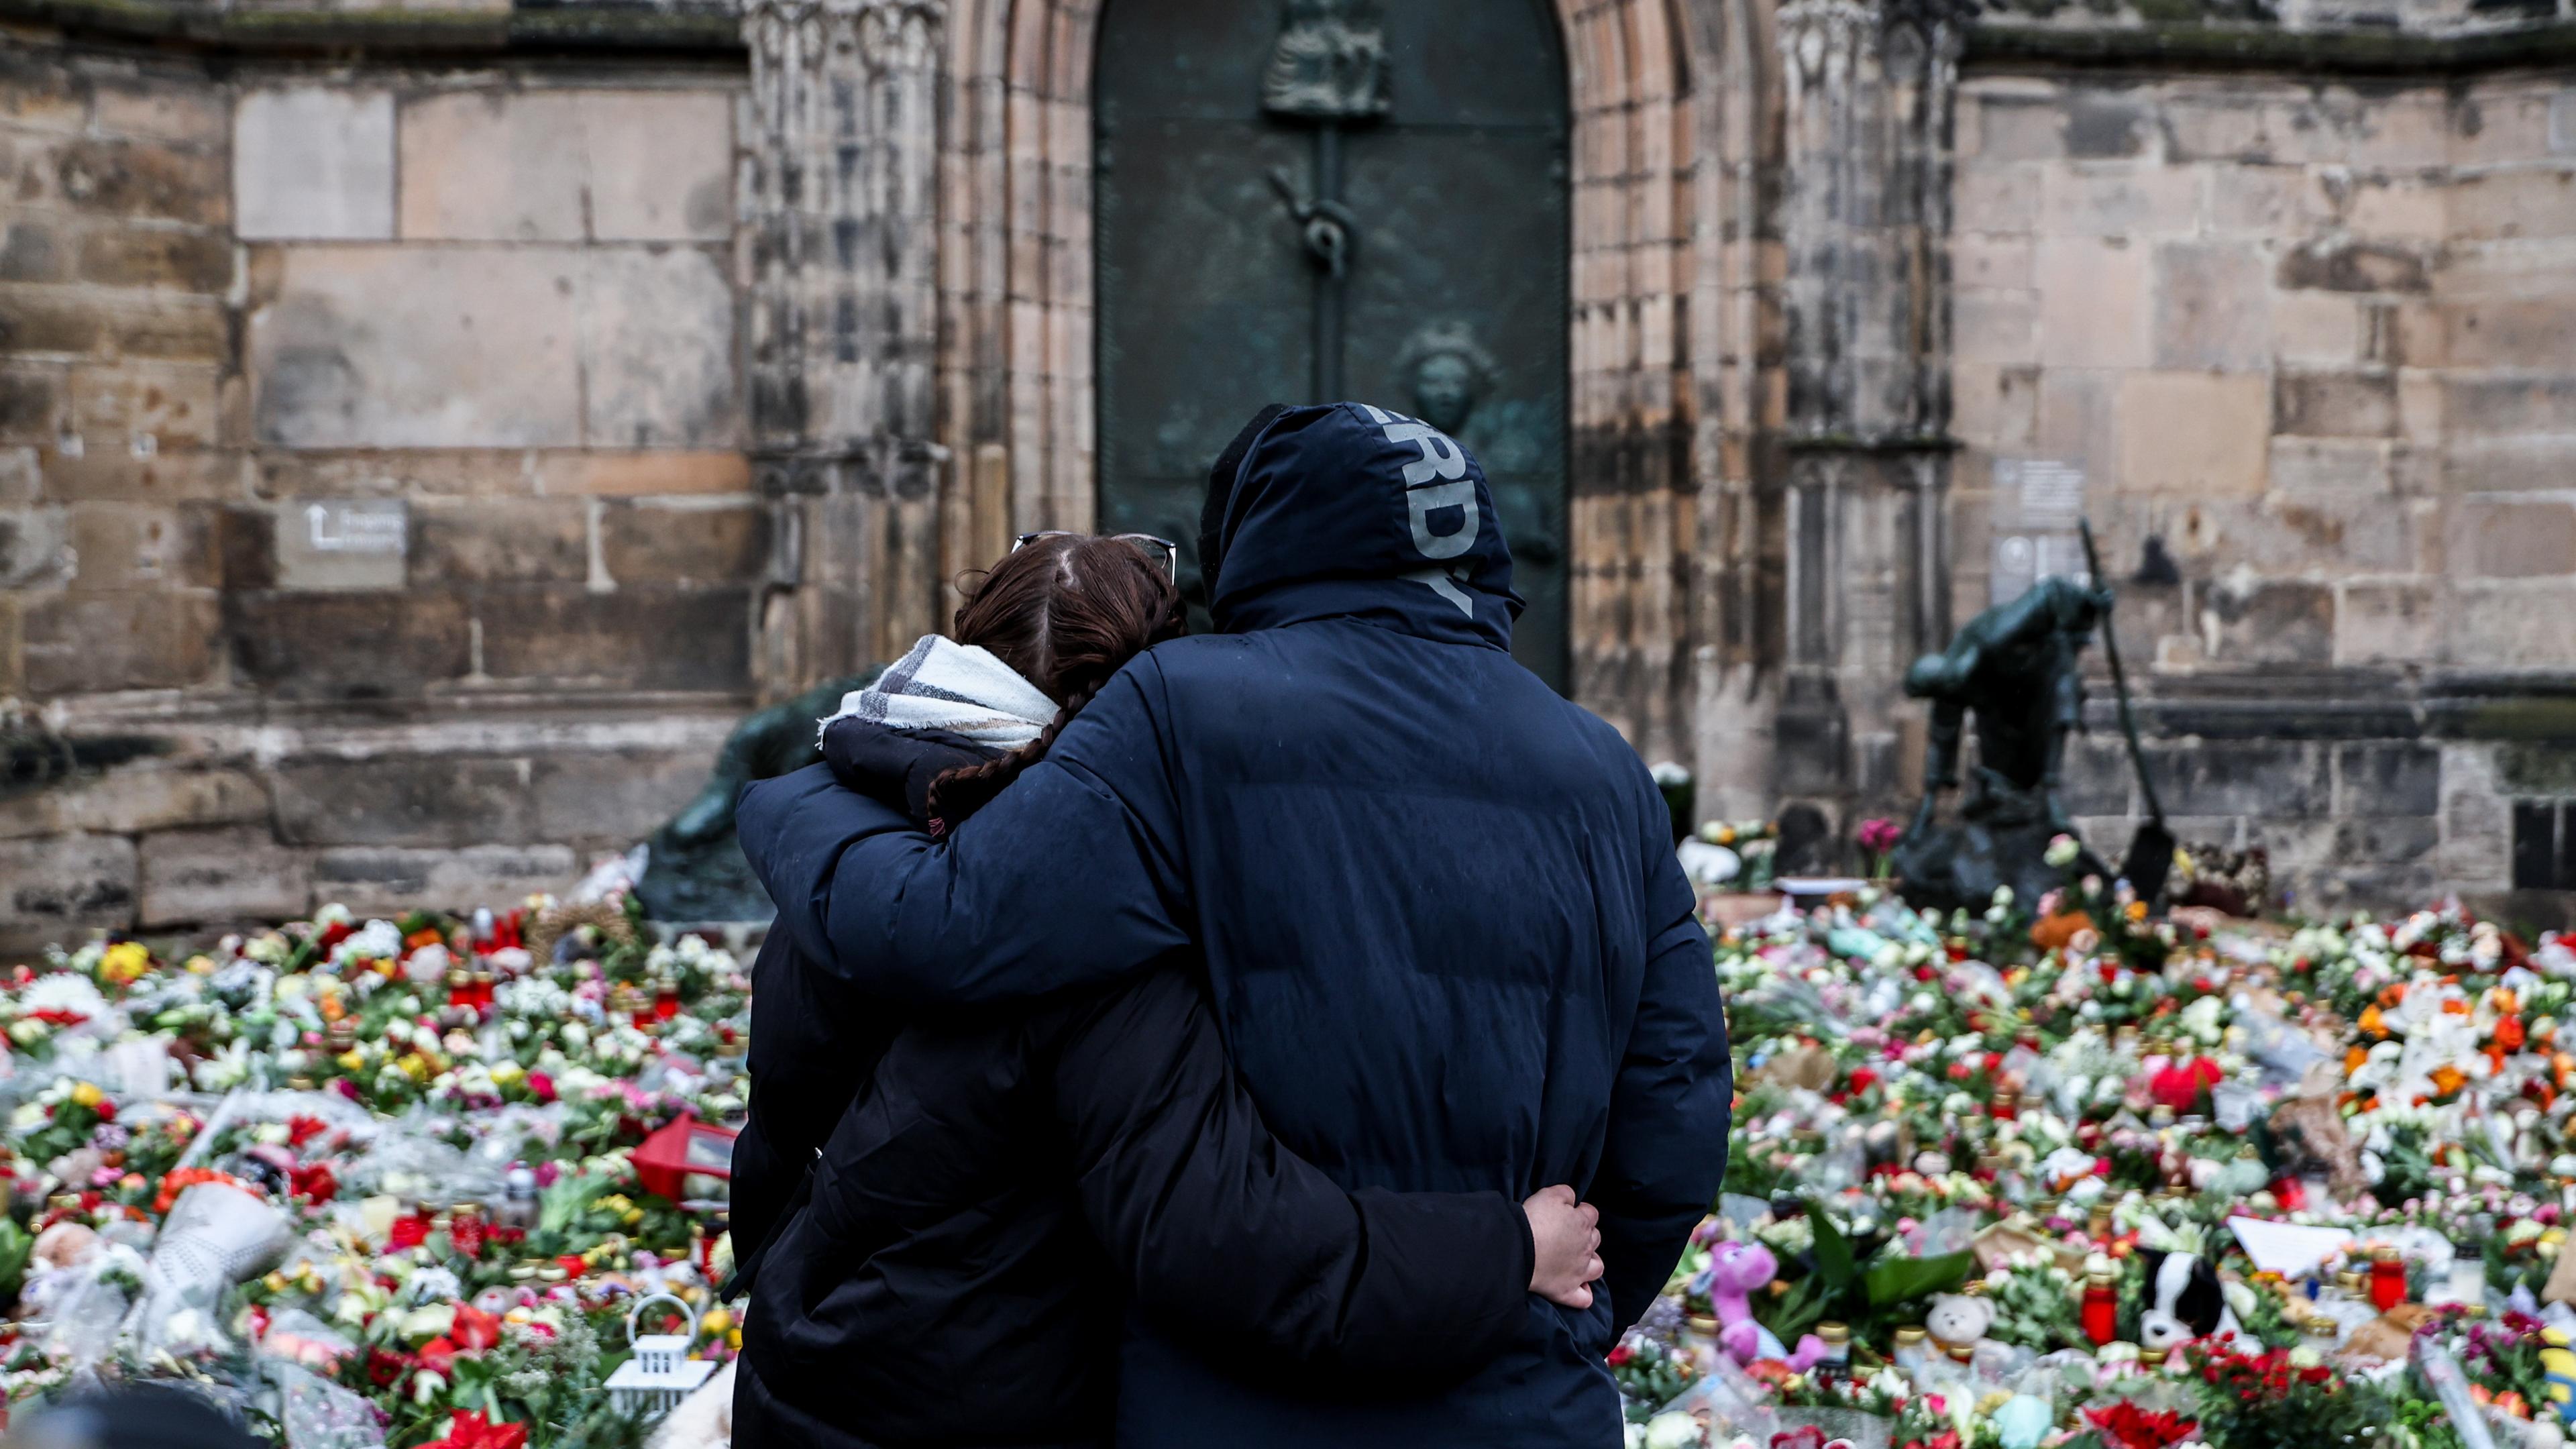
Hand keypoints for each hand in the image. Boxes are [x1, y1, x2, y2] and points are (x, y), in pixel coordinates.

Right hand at [1522, 1185, 1600, 1309]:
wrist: (1519, 1248)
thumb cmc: (1533, 1220)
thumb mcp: (1548, 1194)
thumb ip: (1565, 1193)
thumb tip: (1572, 1198)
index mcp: (1582, 1223)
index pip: (1591, 1213)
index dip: (1582, 1211)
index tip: (1570, 1212)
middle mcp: (1585, 1248)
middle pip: (1595, 1239)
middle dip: (1586, 1235)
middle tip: (1568, 1234)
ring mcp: (1579, 1272)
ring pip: (1597, 1267)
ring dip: (1591, 1262)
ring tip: (1578, 1260)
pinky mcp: (1567, 1290)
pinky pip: (1584, 1298)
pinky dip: (1584, 1294)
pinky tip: (1579, 1288)